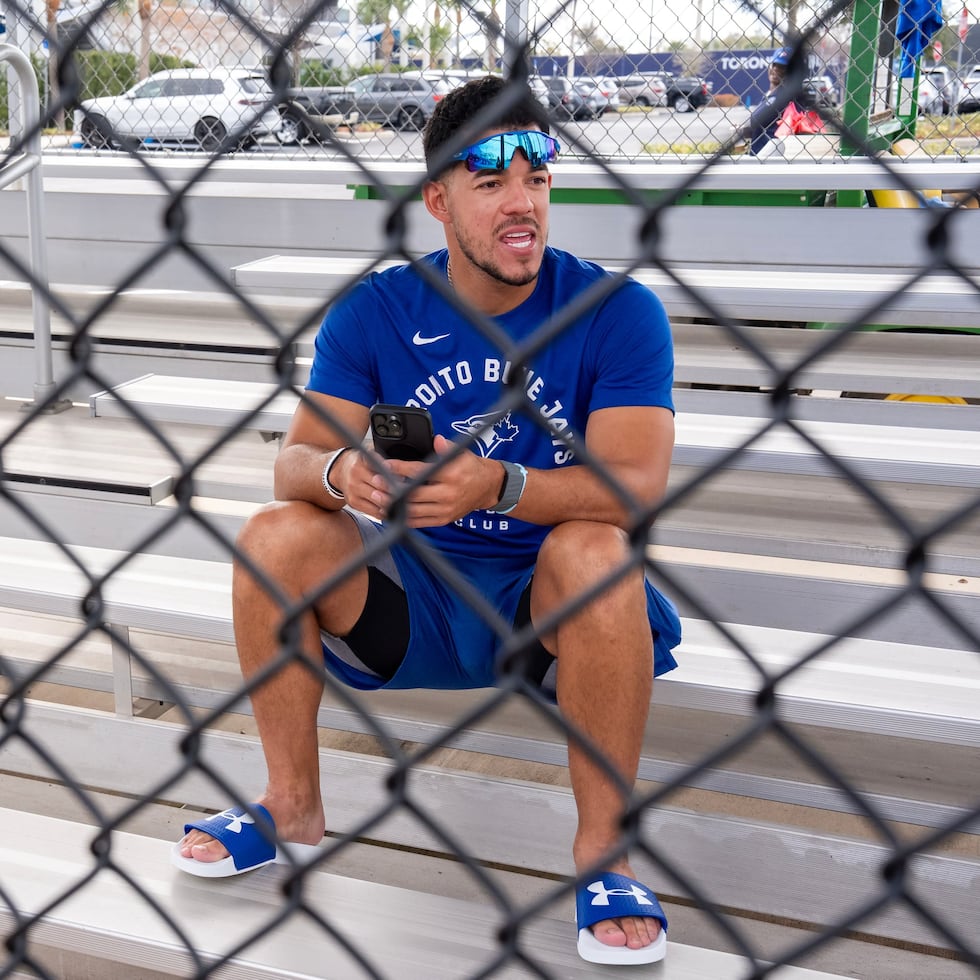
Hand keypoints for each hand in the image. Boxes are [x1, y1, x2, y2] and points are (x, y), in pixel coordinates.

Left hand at [364, 434, 501, 526]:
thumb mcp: (462, 454)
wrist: (488, 488)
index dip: (399, 468)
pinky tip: (391, 512)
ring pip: (413, 510)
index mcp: (451, 475)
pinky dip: (402, 518)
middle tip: (375, 483)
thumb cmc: (471, 468)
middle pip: (412, 493)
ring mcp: (445, 509)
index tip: (384, 465)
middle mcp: (448, 494)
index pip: (419, 471)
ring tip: (377, 498)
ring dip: (393, 505)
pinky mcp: (443, 520)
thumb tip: (435, 439)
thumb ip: (446, 448)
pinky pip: (419, 522)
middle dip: (391, 489)